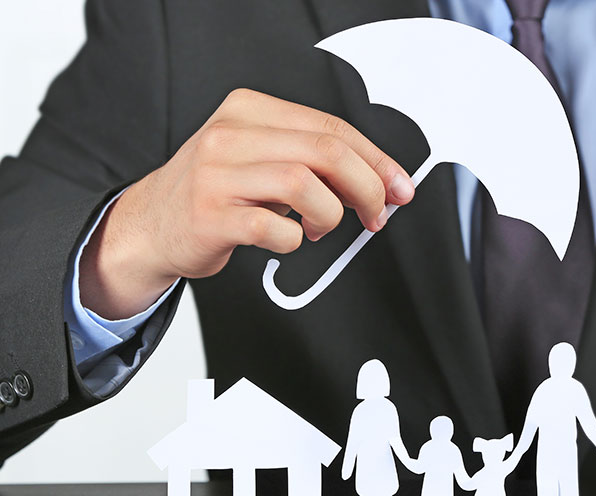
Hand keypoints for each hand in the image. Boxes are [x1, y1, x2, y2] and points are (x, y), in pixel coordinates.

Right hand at [80, 88, 414, 318]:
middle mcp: (230, 134)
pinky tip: (286, 239)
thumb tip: (380, 181)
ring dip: (330, 215)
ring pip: (304, 184)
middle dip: (367, 187)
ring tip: (319, 228)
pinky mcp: (210, 215)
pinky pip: (276, 229)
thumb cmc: (217, 193)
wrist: (150, 226)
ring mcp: (216, 174)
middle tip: (376, 214)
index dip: (377, 160)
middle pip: (326, 151)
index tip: (400, 187)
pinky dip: (294, 240)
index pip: (332, 127)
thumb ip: (312, 161)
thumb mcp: (260, 159)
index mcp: (249, 110)